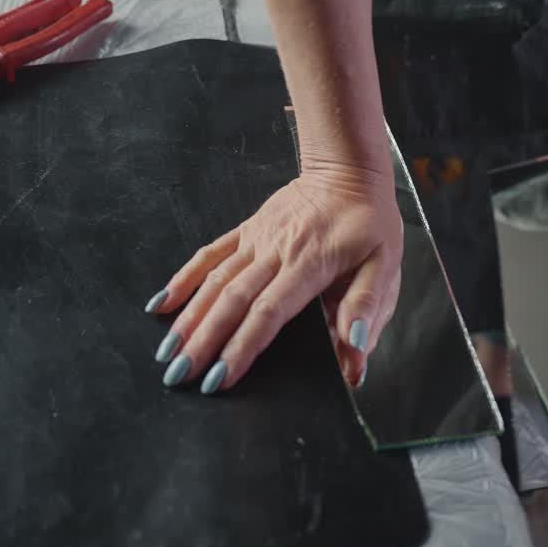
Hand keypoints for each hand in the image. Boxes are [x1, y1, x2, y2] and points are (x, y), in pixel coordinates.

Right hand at [146, 164, 403, 392]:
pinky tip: (162, 304)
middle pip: (233, 301)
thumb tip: (355, 355)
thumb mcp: (386, 267)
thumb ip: (366, 310)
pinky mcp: (246, 231)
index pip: (269, 311)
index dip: (242, 346)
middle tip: (180, 375)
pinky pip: (210, 254)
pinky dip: (184, 279)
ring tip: (167, 353)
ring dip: (188, 318)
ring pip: (214, 281)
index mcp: (311, 264)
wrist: (349, 170)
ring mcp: (256, 240)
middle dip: (204, 342)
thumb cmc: (370, 224)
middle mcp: (276, 252)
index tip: (221, 376)